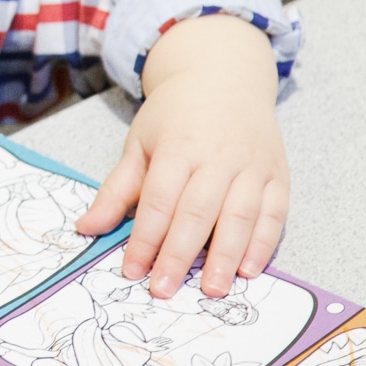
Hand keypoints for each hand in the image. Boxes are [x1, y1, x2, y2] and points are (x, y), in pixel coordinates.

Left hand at [77, 14, 287, 299]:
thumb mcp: (140, 142)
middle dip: (179, 255)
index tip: (132, 271)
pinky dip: (263, 244)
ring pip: (240, 216)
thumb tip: (87, 227)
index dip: (145, 239)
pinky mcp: (278, 174)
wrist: (225, 75)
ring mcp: (252, 165)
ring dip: (225, 257)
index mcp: (178, 146)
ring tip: (210, 290)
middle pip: (197, 212)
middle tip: (164, 290)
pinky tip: (249, 270)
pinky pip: (274, 213)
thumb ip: (117, 189)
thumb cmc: (177, 114)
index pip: (159, 200)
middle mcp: (218, 156)